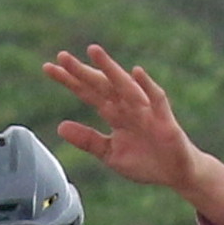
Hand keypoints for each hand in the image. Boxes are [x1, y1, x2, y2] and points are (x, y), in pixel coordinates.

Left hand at [43, 45, 223, 224]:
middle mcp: (127, 106)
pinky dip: (146, 86)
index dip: (69, 81)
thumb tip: (60, 127)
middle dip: (82, 71)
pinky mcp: (164, 119)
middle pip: (101, 85)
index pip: (87, 93)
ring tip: (93, 52)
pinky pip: (155, 99)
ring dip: (110, 69)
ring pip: (124, 86)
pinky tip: (136, 73)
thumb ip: (87, 140)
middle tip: (61, 56)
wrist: (174, 173)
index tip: (48, 69)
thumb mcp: (109, 153)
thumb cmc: (144, 160)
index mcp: (113, 113)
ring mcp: (145, 110)